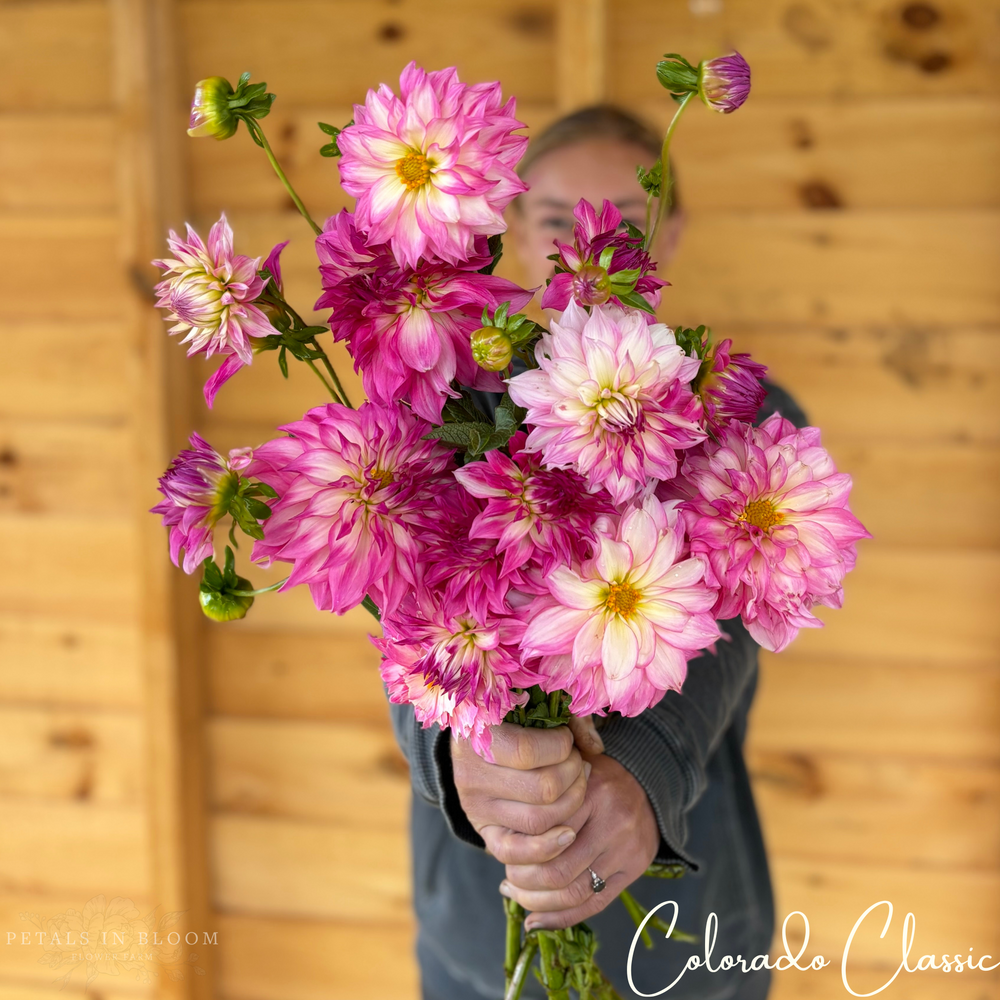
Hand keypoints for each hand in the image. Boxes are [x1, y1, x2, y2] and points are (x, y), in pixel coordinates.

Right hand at [452, 723, 589, 863]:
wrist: (479, 742)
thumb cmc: (515, 717)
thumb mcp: (535, 704)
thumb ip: (568, 717)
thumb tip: (595, 749)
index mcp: (477, 735)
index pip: (527, 751)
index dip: (561, 746)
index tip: (567, 739)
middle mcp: (471, 774)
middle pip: (541, 789)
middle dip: (573, 774)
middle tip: (577, 763)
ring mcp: (476, 806)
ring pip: (537, 821)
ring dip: (570, 803)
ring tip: (577, 785)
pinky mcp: (484, 831)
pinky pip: (514, 852)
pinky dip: (547, 848)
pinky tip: (569, 833)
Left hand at [499, 753, 659, 929]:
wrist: (648, 785)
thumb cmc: (596, 777)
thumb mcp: (571, 768)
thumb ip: (543, 791)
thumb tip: (501, 831)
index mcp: (591, 791)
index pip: (543, 830)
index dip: (516, 847)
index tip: (501, 851)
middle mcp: (612, 823)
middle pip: (556, 868)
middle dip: (524, 881)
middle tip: (507, 880)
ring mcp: (625, 850)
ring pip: (573, 892)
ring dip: (538, 903)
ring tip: (519, 897)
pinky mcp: (633, 871)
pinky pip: (594, 904)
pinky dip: (561, 918)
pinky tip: (537, 920)